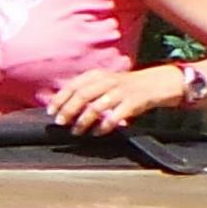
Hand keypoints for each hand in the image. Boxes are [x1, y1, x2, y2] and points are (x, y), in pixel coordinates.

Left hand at [44, 66, 172, 134]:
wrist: (156, 83)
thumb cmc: (126, 86)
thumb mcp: (105, 81)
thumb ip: (87, 90)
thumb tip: (62, 105)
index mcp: (98, 74)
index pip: (74, 85)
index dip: (60, 98)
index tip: (51, 110)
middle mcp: (108, 81)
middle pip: (82, 95)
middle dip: (68, 110)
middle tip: (60, 122)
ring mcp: (121, 91)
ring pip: (97, 106)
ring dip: (84, 121)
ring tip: (77, 131)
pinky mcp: (133, 102)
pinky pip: (115, 116)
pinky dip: (104, 126)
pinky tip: (98, 133)